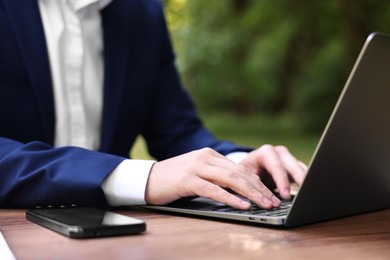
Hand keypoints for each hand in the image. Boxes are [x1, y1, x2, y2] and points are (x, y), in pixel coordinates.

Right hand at [145, 146, 306, 209]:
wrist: (147, 178)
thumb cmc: (173, 179)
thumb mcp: (197, 173)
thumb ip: (215, 176)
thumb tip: (238, 188)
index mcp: (209, 155)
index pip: (240, 168)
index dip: (257, 182)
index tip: (270, 194)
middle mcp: (205, 158)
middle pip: (239, 173)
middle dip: (259, 188)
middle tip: (273, 201)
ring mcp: (196, 167)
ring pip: (230, 179)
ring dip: (250, 193)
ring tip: (264, 204)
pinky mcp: (188, 180)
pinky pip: (214, 189)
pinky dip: (230, 197)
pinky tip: (242, 205)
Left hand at [238, 145, 306, 199]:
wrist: (252, 167)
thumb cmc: (247, 171)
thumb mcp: (244, 174)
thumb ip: (251, 180)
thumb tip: (258, 189)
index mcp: (266, 152)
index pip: (276, 166)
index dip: (281, 181)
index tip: (285, 195)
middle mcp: (280, 153)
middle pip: (293, 166)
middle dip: (299, 180)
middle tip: (303, 195)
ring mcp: (290, 159)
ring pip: (302, 170)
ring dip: (306, 182)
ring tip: (310, 195)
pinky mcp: (296, 167)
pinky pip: (305, 175)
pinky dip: (307, 184)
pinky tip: (310, 194)